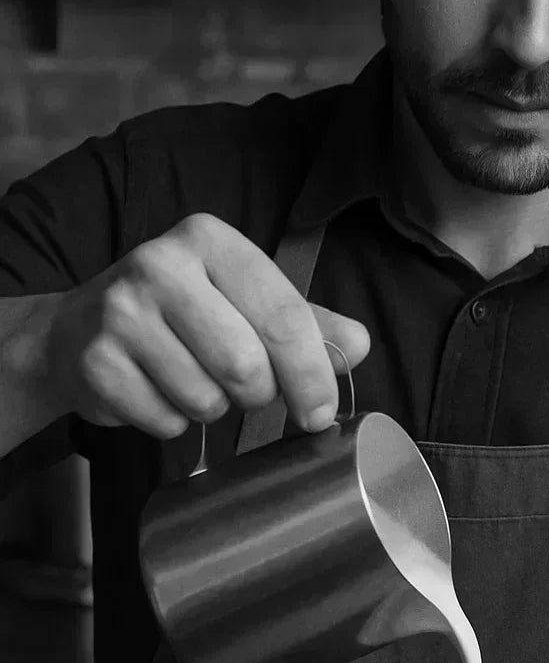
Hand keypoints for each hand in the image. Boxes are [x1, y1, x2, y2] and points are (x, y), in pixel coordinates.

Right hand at [44, 212, 370, 439]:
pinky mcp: (95, 362)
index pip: (284, 316)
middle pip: (245, 364)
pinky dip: (172, 422)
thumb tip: (358, 345)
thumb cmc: (180, 314)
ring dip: (213, 408)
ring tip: (193, 381)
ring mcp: (120, 312)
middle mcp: (160, 264)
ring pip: (205, 398)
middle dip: (258, 395)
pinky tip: (157, 392)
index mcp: (210, 240)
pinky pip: (164, 421)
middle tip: (248, 391)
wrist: (77, 331)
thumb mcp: (244, 301)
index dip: (312, 374)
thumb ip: (306, 323)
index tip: (321, 412)